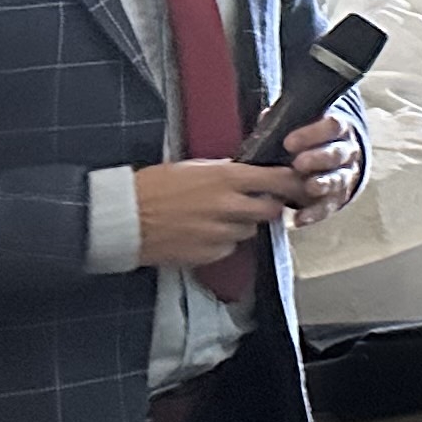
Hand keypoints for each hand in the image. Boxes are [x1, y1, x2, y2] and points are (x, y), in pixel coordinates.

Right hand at [132, 159, 305, 268]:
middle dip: (268, 208)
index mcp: (226, 177)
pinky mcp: (209, 253)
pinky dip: (223, 242)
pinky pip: (229, 248)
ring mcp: (220, 232)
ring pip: (250, 231)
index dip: (293, 183)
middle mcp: (229, 205)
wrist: (122, 218)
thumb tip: (249, 174)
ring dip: (242, 225)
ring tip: (215, 218)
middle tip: (254, 204)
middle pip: (271, 210)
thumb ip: (226, 172)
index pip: (278, 180)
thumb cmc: (152, 187)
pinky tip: (202, 234)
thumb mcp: (193, 167)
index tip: (299, 184)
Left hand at [276, 116, 361, 225]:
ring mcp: (345, 175)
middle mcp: (346, 151)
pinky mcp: (338, 198)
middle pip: (338, 153)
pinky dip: (315, 213)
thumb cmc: (308, 139)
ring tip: (308, 188)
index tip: (289, 142)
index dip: (313, 133)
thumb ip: (283, 121)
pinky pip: (330, 206)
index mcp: (338, 129)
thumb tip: (266, 117)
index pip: (332, 126)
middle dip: (319, 158)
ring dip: (323, 184)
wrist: (328, 158)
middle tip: (299, 164)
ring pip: (338, 179)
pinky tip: (300, 218)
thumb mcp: (298, 125)